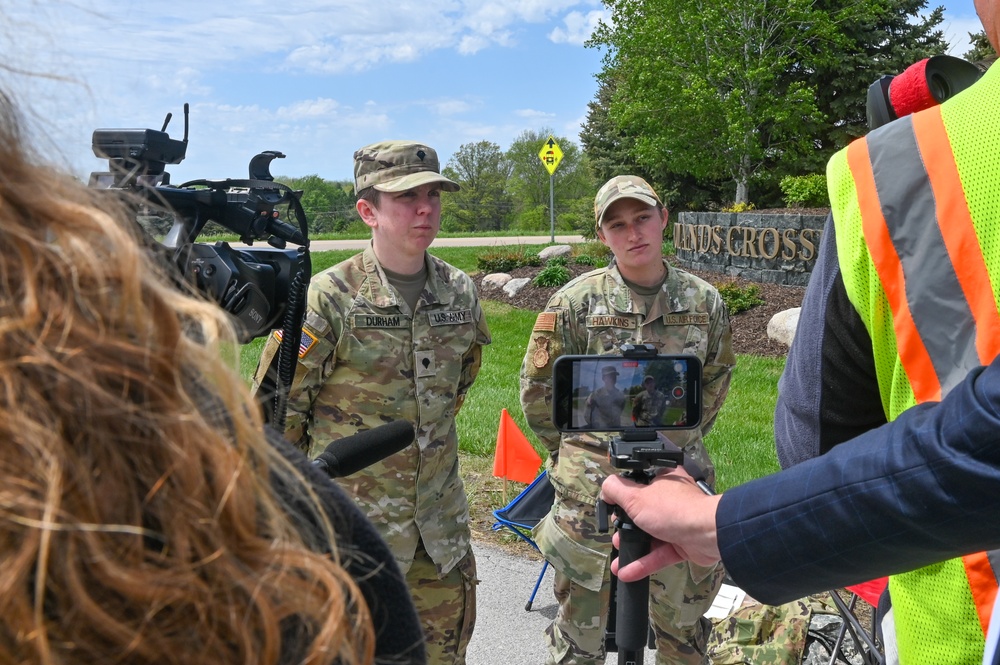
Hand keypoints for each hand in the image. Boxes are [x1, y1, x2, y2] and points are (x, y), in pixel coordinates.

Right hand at [600, 469, 722, 580]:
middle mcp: (671, 499)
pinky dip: (643, 563)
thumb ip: (615, 489)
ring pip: (650, 536)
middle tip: (615, 534)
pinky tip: (626, 572)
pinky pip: (659, 554)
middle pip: (642, 513)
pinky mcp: (683, 545)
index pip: (638, 484)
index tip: (612, 507)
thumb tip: (606, 489)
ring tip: (617, 557)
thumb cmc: (672, 509)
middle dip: (625, 527)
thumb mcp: (635, 496)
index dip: (623, 496)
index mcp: (662, 479)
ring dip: (632, 547)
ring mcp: (677, 523)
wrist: (708, 535)